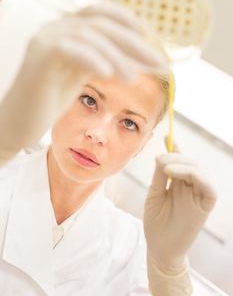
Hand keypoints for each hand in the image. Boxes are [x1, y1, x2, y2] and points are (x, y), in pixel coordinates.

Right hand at [0, 1, 168, 164]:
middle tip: (157, 61)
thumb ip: (103, 61)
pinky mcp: (40, 54)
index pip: (102, 16)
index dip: (128, 23)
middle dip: (133, 43)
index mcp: (67, 31)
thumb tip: (140, 60)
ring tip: (135, 79)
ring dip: (118, 57)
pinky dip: (94, 59)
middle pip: (101, 24)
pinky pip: (73, 49)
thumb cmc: (50, 101)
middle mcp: (56, 28)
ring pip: (90, 35)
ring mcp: (46, 38)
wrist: (19, 121)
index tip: (151, 40)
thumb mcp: (82, 75)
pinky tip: (110, 73)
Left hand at [143, 139, 216, 293]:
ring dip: (183, 164)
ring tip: (166, 167)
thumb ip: (160, 175)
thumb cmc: (156, 222)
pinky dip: (197, 176)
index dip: (174, 147)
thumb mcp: (154, 193)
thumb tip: (162, 154)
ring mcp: (198, 195)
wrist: (158, 248)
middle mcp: (189, 186)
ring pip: (198, 170)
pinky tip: (179, 174)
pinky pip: (208, 187)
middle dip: (175, 156)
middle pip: (189, 162)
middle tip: (160, 159)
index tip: (165, 136)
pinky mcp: (205, 205)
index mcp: (178, 182)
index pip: (179, 160)